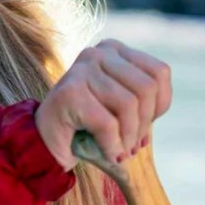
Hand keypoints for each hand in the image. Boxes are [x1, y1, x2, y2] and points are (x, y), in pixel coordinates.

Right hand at [35, 39, 171, 169]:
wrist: (45, 143)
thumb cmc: (88, 127)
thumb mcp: (121, 109)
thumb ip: (143, 102)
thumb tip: (158, 110)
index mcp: (114, 50)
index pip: (159, 72)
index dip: (159, 105)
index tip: (143, 125)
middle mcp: (97, 52)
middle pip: (146, 88)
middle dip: (144, 124)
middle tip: (132, 145)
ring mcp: (81, 69)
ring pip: (128, 105)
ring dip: (128, 138)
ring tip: (120, 151)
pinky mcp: (69, 92)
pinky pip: (107, 123)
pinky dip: (112, 146)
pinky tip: (108, 154)